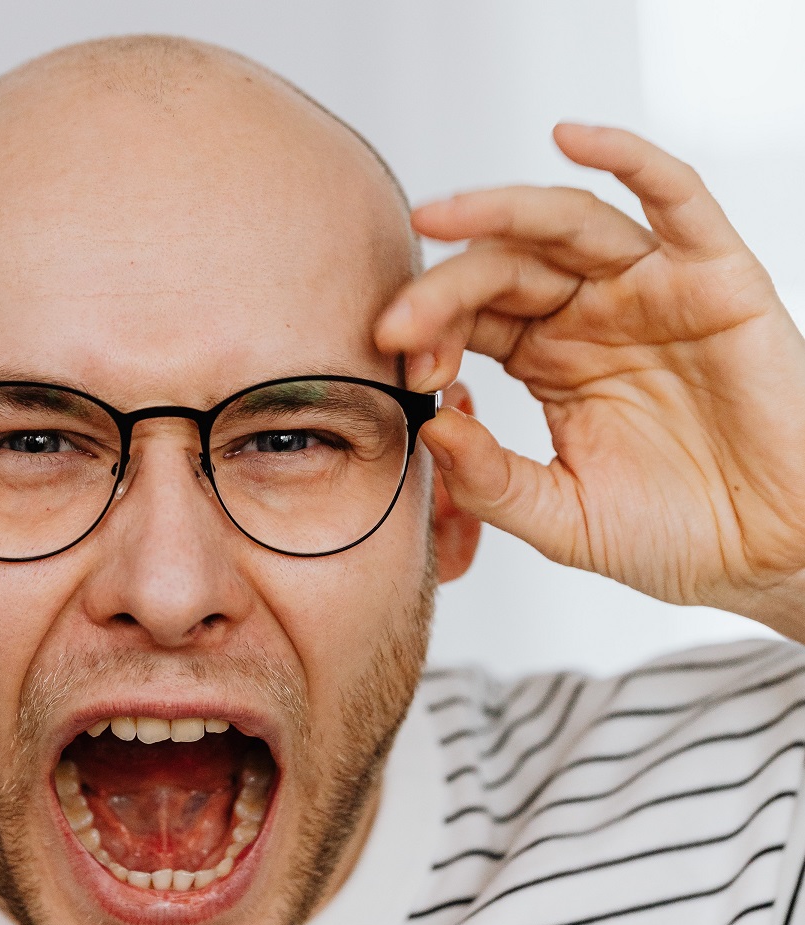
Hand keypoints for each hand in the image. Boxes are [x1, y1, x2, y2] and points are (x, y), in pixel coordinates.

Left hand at [375, 125, 804, 638]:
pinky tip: (571, 136)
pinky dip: (626, 156)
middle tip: (395, 321)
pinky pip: (674, 196)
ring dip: (497, 212)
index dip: (428, 329)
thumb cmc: (672, 532)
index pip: (470, 317)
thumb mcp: (559, 516)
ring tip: (437, 215)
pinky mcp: (714, 276)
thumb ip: (491, 479)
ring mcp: (649, 289)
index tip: (394, 361)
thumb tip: (430, 430)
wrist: (770, 551)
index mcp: (546, 357)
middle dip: (442, 289)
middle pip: (502, 267)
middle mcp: (589, 313)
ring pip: (565, 224)